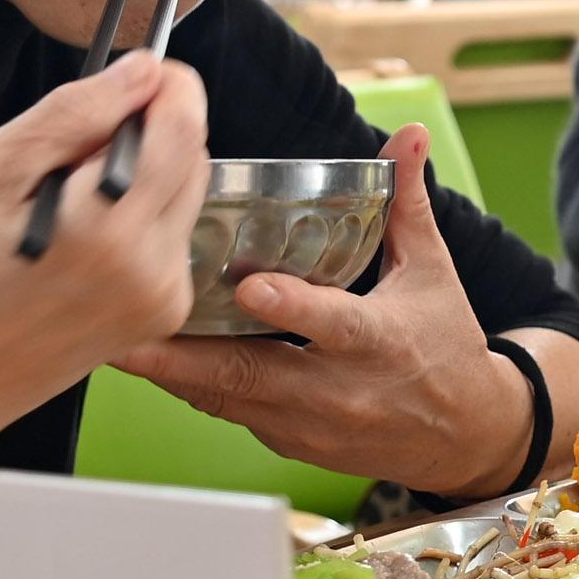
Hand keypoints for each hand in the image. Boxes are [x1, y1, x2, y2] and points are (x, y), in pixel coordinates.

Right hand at [0, 52, 203, 446]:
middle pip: (192, 159)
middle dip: (146, 132)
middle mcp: (153, 272)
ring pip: (182, 196)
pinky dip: (134, 220)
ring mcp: (161, 301)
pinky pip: (168, 238)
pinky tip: (73, 241)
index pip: (184, 126)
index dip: (167, 85)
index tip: (134, 73)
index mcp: (110, 232)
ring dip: (139, 177)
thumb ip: (72, 114)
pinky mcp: (157, 319)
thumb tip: (141, 72)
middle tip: (65, 151)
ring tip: (59, 204)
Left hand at [115, 125, 531, 497]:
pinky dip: (190, 384)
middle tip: (126, 322)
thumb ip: (407, 204)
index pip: (334, 324)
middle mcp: (340, 391)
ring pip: (225, 397)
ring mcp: (308, 424)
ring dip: (170, 370)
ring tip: (115, 336)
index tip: (248, 287)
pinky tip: (152, 358)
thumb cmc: (446, 348)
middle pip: (251, 372)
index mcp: (382, 343)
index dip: (291, 307)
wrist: (463, 438)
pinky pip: (226, 409)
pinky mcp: (286, 442)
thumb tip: (410, 136)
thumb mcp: (433, 272)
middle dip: (182, 353)